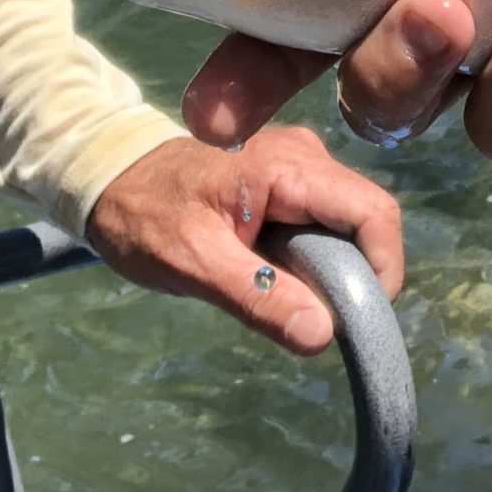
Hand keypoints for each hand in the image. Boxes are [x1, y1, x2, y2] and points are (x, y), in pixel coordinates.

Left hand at [84, 126, 401, 355]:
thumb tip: (324, 334)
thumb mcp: (194, 265)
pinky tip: (273, 275)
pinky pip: (324, 226)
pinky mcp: (292, 183)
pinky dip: (311, 260)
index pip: (373, 212)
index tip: (356, 322)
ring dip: (330, 271)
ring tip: (283, 296)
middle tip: (309, 316)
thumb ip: (259, 297)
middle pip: (365, 221)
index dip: (383, 270)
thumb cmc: (145, 219)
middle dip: (352, 277)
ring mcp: (301, 167)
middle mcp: (306, 157)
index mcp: (288, 165)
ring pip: (347, 227)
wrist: (109, 182)